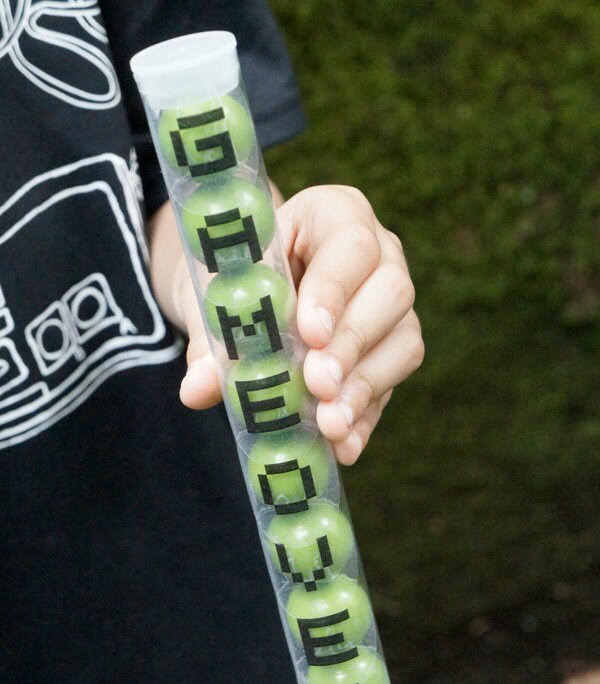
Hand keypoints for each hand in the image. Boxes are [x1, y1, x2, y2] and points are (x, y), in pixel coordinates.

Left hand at [150, 185, 421, 463]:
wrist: (248, 294)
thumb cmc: (235, 277)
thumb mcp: (216, 293)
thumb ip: (212, 336)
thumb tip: (198, 389)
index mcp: (333, 215)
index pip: (351, 243)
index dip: (334, 290)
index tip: (310, 334)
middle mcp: (379, 255)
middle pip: (391, 292)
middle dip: (352, 344)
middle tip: (317, 385)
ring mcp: (391, 307)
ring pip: (403, 340)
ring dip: (364, 387)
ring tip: (328, 424)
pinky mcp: (390, 353)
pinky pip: (391, 385)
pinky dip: (365, 417)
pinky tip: (342, 446)